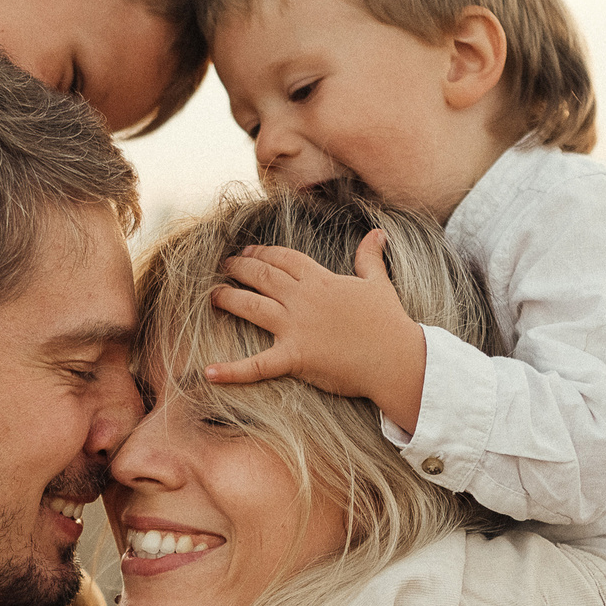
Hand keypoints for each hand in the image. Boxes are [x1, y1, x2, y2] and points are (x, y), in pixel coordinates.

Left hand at [206, 229, 429, 433]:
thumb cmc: (390, 323)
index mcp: (322, 280)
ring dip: (229, 298)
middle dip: (240, 268)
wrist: (396, 358)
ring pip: (253, 306)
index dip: (263, 253)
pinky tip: (209, 373)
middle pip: (263, 276)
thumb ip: (370, 258)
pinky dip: (232, 371)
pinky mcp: (295, 357)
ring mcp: (297, 327)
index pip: (284, 259)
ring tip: (213, 295)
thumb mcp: (378, 284)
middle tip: (224, 266)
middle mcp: (304, 299)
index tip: (248, 252)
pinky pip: (257, 365)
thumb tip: (377, 233)